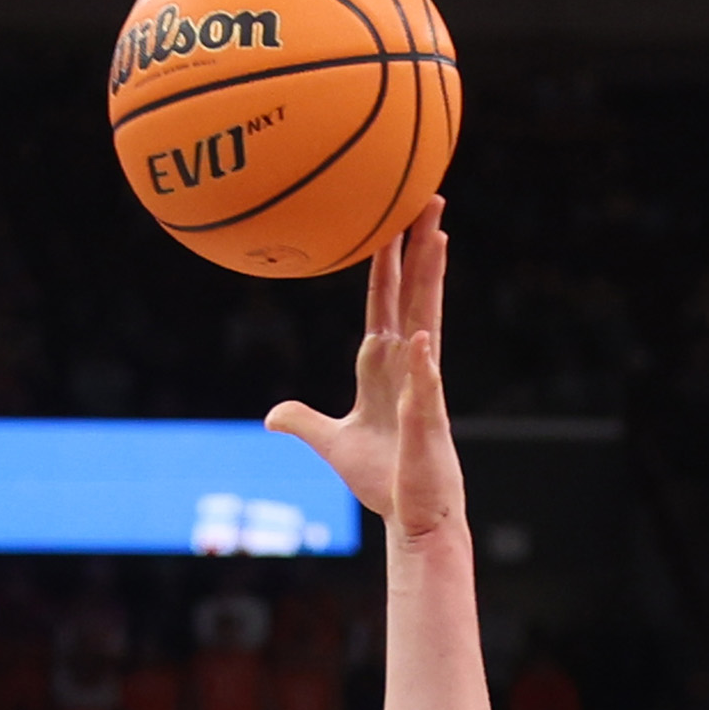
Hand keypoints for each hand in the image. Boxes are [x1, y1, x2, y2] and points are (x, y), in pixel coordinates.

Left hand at [265, 196, 461, 545]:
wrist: (411, 514)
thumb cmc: (382, 477)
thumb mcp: (331, 444)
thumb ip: (303, 423)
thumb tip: (271, 416)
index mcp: (386, 367)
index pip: (387, 303)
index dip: (386, 263)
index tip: (390, 221)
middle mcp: (408, 365)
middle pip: (414, 294)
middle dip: (418, 246)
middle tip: (428, 195)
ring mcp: (421, 386)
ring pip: (428, 320)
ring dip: (431, 278)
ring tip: (437, 234)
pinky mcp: (427, 419)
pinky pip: (424, 384)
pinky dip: (422, 362)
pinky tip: (421, 337)